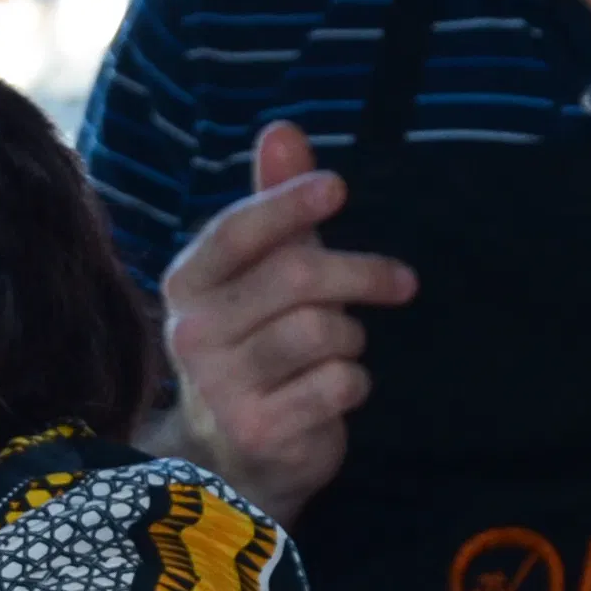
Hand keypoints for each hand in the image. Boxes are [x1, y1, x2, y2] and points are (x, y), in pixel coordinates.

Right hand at [157, 121, 416, 520]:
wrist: (230, 461)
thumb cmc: (256, 350)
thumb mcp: (260, 275)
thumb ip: (272, 206)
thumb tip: (282, 129)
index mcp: (188, 285)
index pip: (238, 231)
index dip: (288, 204)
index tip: (337, 189)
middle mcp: (192, 333)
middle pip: (298, 276)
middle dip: (362, 274)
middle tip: (402, 282)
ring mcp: (220, 386)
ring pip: (323, 330)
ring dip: (352, 338)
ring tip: (338, 353)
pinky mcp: (258, 430)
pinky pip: (339, 383)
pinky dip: (352, 383)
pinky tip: (331, 394)